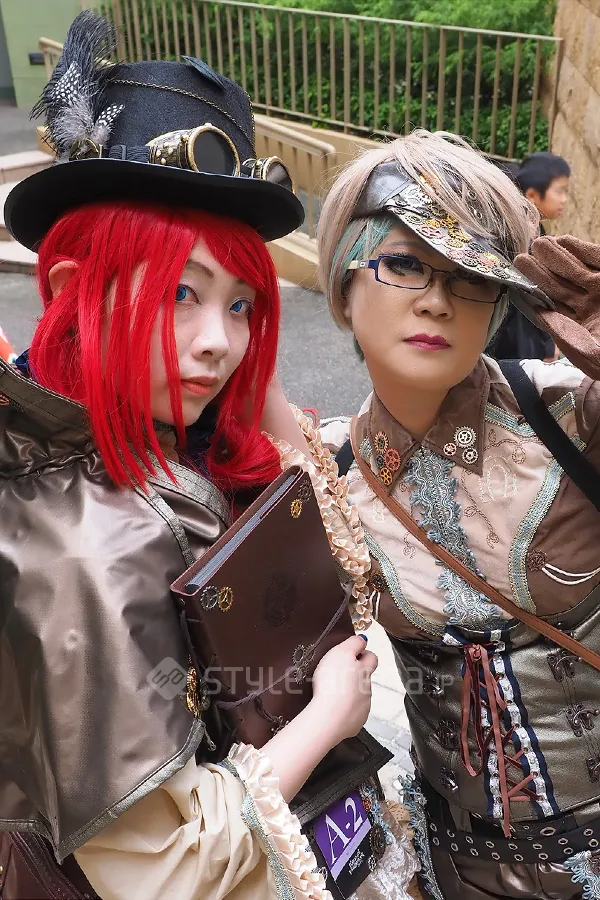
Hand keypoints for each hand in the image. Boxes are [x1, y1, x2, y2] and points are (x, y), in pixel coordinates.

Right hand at [311, 635, 377, 742]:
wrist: (328, 719)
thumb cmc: (332, 683)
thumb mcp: (341, 653)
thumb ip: (354, 643)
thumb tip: (363, 639)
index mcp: (365, 671)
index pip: (372, 658)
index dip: (363, 654)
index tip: (352, 654)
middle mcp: (367, 690)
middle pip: (365, 679)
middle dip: (354, 676)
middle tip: (336, 675)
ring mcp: (363, 708)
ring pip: (359, 697)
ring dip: (348, 694)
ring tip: (330, 694)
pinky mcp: (355, 724)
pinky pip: (351, 715)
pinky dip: (343, 711)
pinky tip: (330, 709)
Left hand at [515, 236, 599, 378]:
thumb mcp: (594, 358)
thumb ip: (570, 340)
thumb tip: (545, 319)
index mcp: (581, 327)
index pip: (552, 308)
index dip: (535, 295)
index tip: (517, 283)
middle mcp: (590, 307)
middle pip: (559, 286)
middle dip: (540, 272)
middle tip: (520, 258)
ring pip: (575, 271)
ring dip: (557, 257)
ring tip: (539, 244)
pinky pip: (597, 259)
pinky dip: (582, 250)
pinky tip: (565, 241)